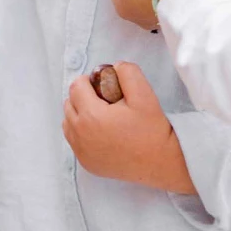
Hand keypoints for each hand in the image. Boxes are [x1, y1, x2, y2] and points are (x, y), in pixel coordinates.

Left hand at [62, 62, 195, 194]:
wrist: (161, 163)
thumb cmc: (153, 130)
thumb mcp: (145, 95)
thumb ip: (128, 73)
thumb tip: (113, 67)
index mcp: (91, 116)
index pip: (76, 86)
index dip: (88, 80)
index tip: (103, 84)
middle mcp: (80, 135)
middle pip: (69, 104)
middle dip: (83, 96)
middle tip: (105, 99)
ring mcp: (81, 152)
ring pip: (68, 122)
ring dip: (79, 114)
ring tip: (102, 115)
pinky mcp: (86, 163)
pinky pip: (74, 141)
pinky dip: (81, 132)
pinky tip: (101, 132)